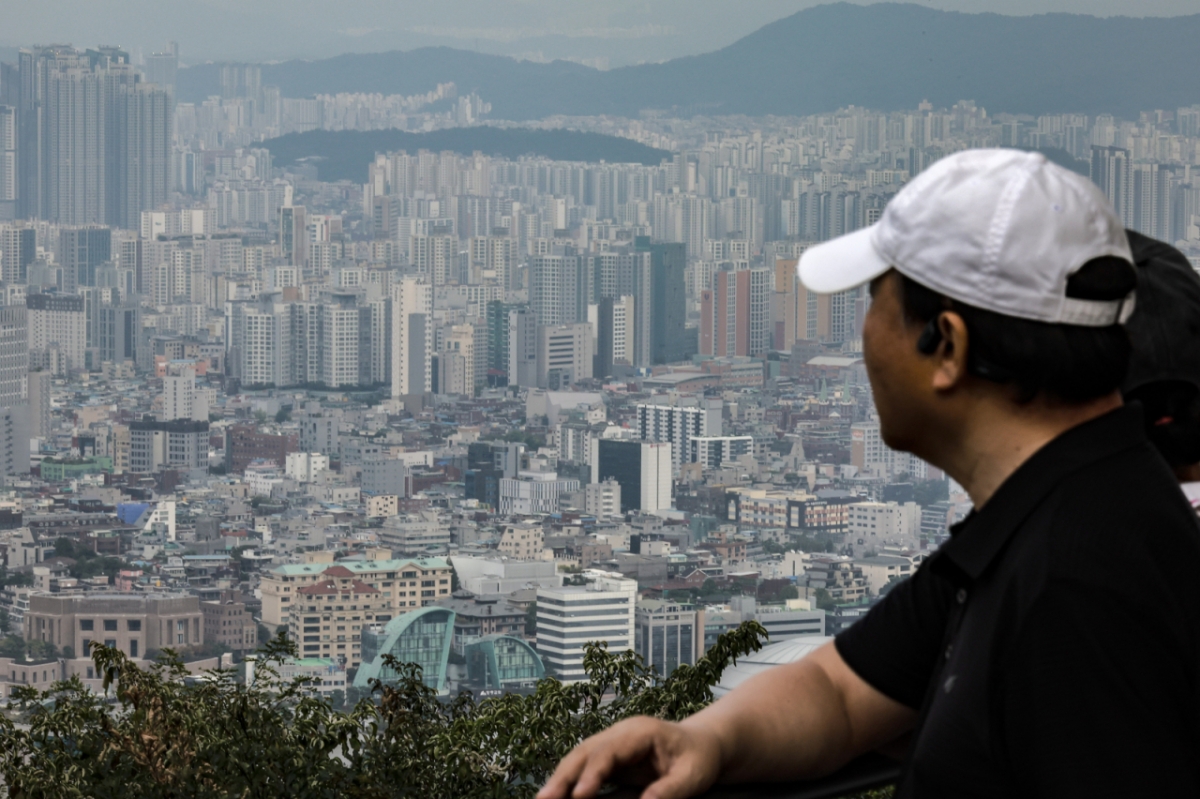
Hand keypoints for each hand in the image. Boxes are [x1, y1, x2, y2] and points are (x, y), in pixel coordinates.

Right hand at [537, 715, 722, 798]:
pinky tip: (558, 795)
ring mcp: (612, 744)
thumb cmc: (699, 757)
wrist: (702, 744)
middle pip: (585, 751)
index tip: (580, 794)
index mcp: (640, 732)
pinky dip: (569, 781)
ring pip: (579, 758)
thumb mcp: (693, 776)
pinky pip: (584, 768)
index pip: (608, 751)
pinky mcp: (610, 758)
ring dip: (560, 778)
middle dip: (564, 775)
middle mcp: (620, 734)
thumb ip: (670, 790)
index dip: (592, 772)